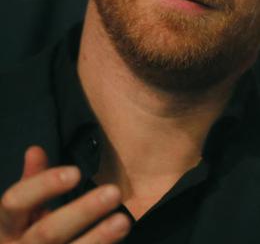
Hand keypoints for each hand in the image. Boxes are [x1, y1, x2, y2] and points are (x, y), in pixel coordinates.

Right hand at [0, 146, 129, 242]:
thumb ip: (32, 181)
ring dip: (98, 238)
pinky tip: (119, 241)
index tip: (76, 172)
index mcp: (7, 226)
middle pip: (48, 231)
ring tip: (123, 221)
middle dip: (82, 212)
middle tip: (114, 192)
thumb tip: (35, 150)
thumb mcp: (23, 212)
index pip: (16, 202)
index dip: (44, 186)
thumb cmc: (24, 235)